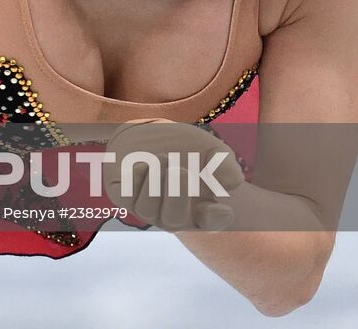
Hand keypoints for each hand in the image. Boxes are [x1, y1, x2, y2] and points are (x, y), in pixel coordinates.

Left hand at [102, 119, 243, 231]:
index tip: (221, 208)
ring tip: (161, 158)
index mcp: (202, 208)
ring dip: (154, 182)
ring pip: (147, 209)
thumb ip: (225, 165)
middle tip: (180, 170)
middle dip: (176, 194)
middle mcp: (175, 215)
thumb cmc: (186, 148)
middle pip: (173, 218)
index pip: (212, 222)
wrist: (151, 135)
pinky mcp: (125, 198)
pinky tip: (142, 164)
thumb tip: (231, 183)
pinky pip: (127, 197)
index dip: (216, 219)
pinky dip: (135, 180)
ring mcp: (148, 209)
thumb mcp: (212, 151)